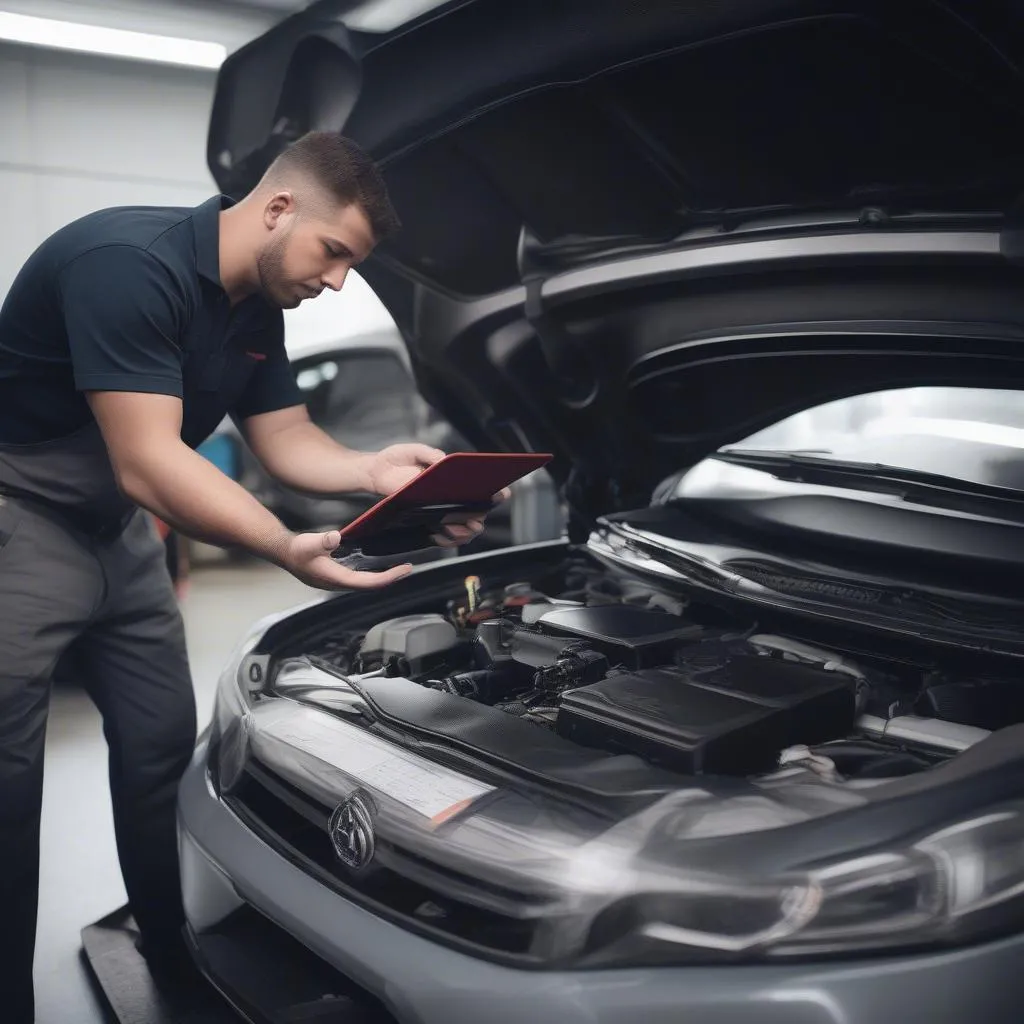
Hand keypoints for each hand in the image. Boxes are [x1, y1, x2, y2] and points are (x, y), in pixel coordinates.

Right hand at [282, 530, 412, 590]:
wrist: (284, 553)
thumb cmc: (296, 550)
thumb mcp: (308, 543)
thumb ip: (322, 541)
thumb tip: (335, 538)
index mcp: (337, 579)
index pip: (370, 582)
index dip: (389, 577)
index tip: (404, 570)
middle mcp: (340, 583)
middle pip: (372, 585)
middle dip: (391, 578)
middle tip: (407, 569)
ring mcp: (339, 581)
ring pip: (367, 583)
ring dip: (383, 577)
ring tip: (398, 569)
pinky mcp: (337, 576)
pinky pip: (361, 578)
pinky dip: (374, 574)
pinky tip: (380, 566)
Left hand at [361, 443, 510, 547]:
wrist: (376, 472)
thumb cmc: (397, 459)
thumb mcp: (412, 450)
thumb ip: (429, 453)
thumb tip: (443, 460)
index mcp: (455, 479)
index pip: (483, 488)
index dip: (496, 494)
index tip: (499, 494)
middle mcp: (454, 497)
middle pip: (479, 514)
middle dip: (478, 517)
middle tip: (471, 517)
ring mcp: (443, 512)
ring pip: (466, 530)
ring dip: (464, 532)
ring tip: (453, 528)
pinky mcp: (429, 522)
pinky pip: (446, 538)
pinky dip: (446, 540)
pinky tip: (437, 533)